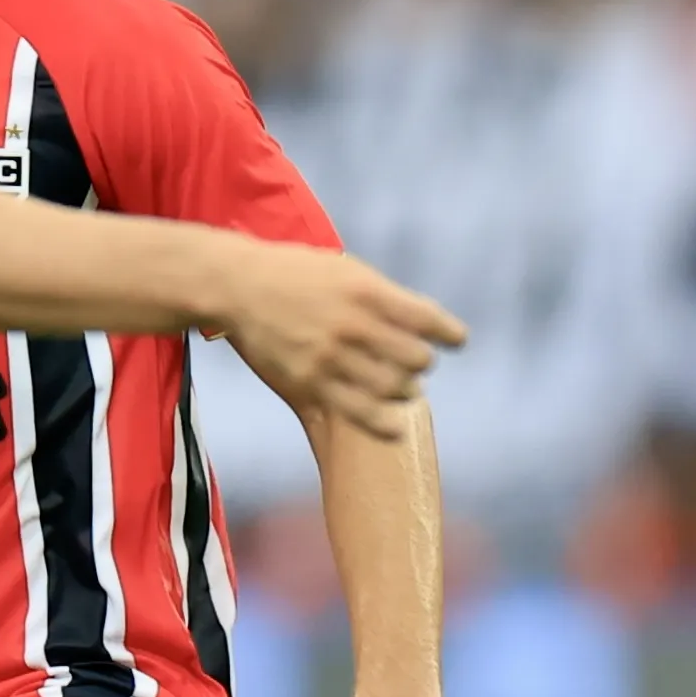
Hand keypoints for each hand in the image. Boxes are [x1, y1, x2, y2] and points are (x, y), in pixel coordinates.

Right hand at [220, 245, 464, 439]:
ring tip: (400, 387)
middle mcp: (353, 324)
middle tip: (413, 363)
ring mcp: (330, 356)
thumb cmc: (296, 275)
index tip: (456, 341)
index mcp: (367, 291)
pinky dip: (384, 423)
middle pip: (416, 358)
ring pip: (392, 388)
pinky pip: (359, 413)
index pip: (427, 319)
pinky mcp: (308, 382)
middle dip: (421, 362)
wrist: (238, 286)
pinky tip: (394, 425)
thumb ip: (384, 297)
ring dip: (405, 389)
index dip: (450, 334)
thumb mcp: (346, 271)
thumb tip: (426, 326)